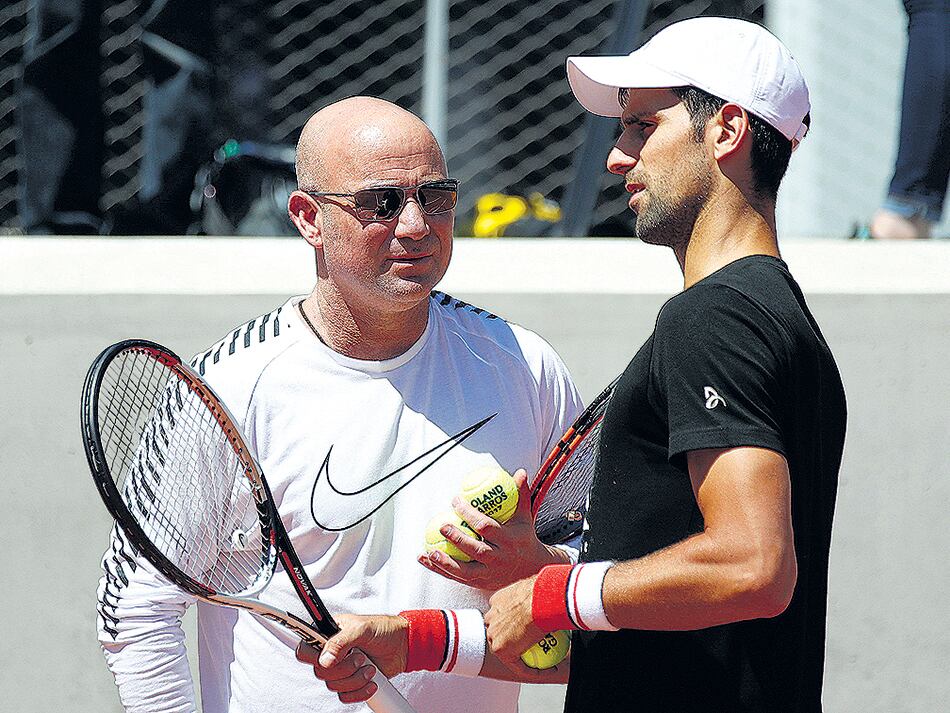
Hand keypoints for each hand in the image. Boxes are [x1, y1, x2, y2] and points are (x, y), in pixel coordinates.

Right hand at [295, 614, 407, 704]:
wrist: (402, 646)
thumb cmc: (383, 630)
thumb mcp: (361, 629)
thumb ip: (340, 642)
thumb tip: (325, 659)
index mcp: (327, 634)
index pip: (305, 649)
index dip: (313, 657)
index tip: (329, 660)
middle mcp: (331, 652)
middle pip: (320, 672)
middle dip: (344, 669)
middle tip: (360, 658)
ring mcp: (340, 669)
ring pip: (333, 686)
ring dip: (355, 679)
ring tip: (370, 667)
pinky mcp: (350, 682)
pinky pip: (345, 696)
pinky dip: (359, 691)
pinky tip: (371, 681)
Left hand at [419, 468, 569, 589]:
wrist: (531, 570)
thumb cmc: (523, 538)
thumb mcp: (524, 517)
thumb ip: (521, 494)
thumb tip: (520, 472)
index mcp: (509, 541)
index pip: (487, 527)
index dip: (470, 514)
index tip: (456, 501)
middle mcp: (499, 559)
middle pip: (476, 550)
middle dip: (458, 539)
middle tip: (442, 526)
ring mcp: (489, 574)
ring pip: (465, 571)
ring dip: (445, 562)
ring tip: (429, 551)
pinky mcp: (479, 583)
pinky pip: (456, 577)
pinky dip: (439, 569)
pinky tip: (424, 558)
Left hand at [484, 575, 548, 664]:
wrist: (541, 600)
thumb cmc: (544, 592)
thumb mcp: (537, 591)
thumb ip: (538, 598)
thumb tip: (553, 600)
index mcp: (498, 600)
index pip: (502, 614)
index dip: (515, 623)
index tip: (532, 629)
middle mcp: (491, 615)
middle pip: (499, 632)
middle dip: (514, 640)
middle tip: (534, 647)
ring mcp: (493, 632)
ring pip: (506, 650)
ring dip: (522, 657)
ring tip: (542, 663)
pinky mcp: (499, 649)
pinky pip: (517, 665)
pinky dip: (532, 670)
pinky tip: (548, 670)